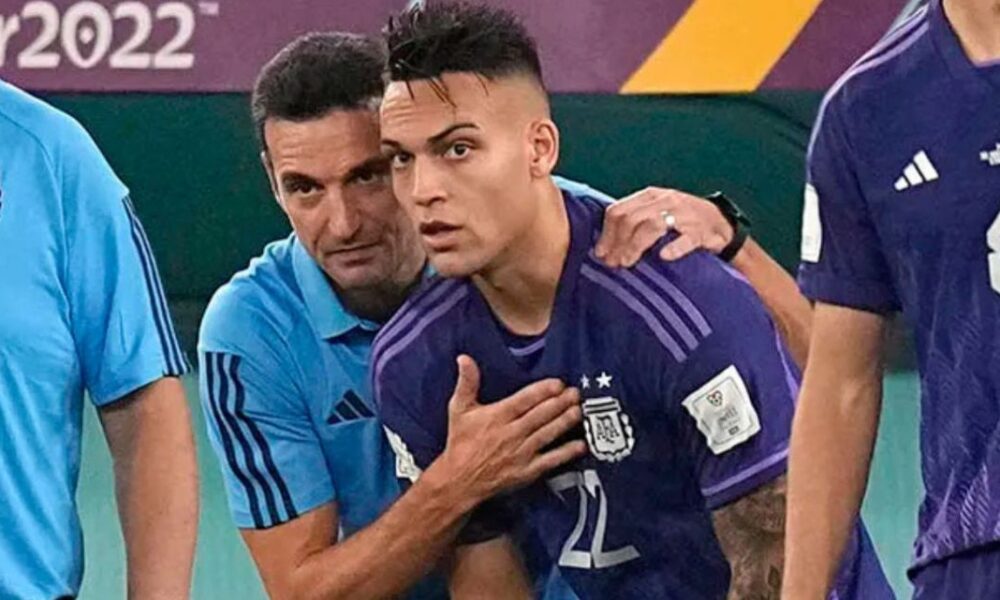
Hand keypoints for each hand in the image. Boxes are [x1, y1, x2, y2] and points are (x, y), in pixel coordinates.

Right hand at [435, 355, 585, 502]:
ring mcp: (521, 453)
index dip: (543, 391)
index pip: (524, 400)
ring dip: (565, 421)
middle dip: (560, 403)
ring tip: (579, 410)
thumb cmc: (460, 443)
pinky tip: (580, 445)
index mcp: (497, 416)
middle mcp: (511, 433)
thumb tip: (464, 358)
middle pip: (541, 415)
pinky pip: (550, 460)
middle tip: (575, 393)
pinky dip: (566, 452)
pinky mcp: (527, 471)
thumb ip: (466, 382)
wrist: (458, 480)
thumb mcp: (459, 409)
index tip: (558, 383)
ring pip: (548, 433)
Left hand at [594, 187, 734, 267]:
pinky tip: (663, 256)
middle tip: (612, 264)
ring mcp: (684, 215)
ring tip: (627, 263)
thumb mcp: (656, 213)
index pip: (619, 210)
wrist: (721, 223)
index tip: (601, 254)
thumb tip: (603, 247)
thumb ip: (632, 223)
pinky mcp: (702, 232)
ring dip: (636, 245)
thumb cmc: (682, 221)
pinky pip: (687, 238)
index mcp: (651, 196)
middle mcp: (666, 201)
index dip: (606, 234)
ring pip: (653, 225)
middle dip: (617, 243)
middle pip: (632, 219)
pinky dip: (675, 247)